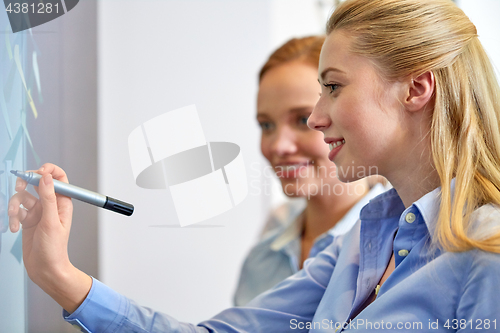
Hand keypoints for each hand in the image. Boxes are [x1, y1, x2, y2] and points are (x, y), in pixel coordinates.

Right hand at [8, 163, 91, 312]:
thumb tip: (47, 178)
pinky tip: (14, 228)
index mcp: (63, 202)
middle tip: (20, 187)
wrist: (45, 269)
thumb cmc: (54, 249)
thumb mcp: (51, 222)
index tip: (36, 173)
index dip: (47, 171)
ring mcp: (38, 212)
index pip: (58, 177)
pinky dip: (12, 217)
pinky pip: (16, 210)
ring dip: (15, 205)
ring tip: (15, 218)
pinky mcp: (27, 220)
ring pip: (23, 197)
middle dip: (26, 183)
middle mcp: (51, 204)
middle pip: (37, 182)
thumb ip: (48, 198)